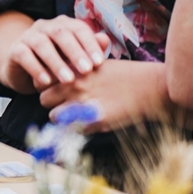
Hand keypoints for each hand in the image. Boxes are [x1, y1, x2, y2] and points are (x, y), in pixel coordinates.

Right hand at [3, 16, 109, 93]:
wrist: (23, 67)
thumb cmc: (56, 62)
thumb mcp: (73, 58)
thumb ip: (89, 49)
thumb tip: (105, 40)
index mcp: (63, 25)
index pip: (78, 28)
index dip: (90, 44)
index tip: (100, 63)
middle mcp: (45, 26)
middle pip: (60, 33)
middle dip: (75, 52)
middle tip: (86, 70)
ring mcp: (28, 36)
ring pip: (42, 44)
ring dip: (56, 62)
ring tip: (68, 80)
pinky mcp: (15, 49)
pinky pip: (24, 55)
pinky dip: (36, 68)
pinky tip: (46, 82)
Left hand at [40, 60, 170, 132]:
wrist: (149, 88)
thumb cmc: (125, 74)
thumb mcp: (96, 63)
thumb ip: (76, 70)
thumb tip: (60, 78)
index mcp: (74, 69)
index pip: (43, 79)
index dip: (47, 86)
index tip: (55, 90)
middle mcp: (73, 85)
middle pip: (44, 98)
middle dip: (51, 102)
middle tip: (64, 104)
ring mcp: (82, 103)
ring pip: (53, 116)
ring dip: (61, 117)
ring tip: (74, 115)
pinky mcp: (93, 121)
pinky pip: (72, 129)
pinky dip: (77, 128)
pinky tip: (89, 122)